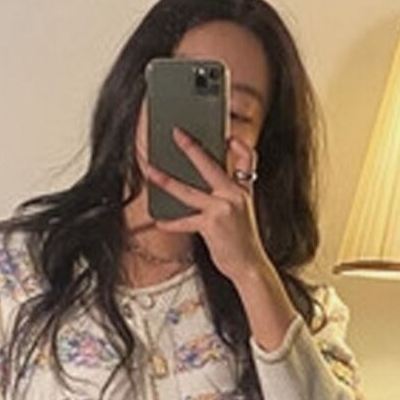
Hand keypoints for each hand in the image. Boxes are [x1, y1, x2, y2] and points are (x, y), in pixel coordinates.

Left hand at [143, 126, 271, 284]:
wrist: (250, 265)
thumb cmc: (242, 239)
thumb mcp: (243, 211)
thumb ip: (229, 194)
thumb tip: (205, 184)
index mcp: (243, 190)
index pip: (247, 158)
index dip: (239, 144)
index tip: (228, 135)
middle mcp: (235, 195)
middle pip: (209, 166)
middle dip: (191, 148)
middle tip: (176, 134)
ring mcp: (223, 209)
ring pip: (188, 191)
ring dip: (166, 181)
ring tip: (149, 171)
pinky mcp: (212, 226)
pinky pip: (185, 221)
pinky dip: (171, 222)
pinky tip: (160, 221)